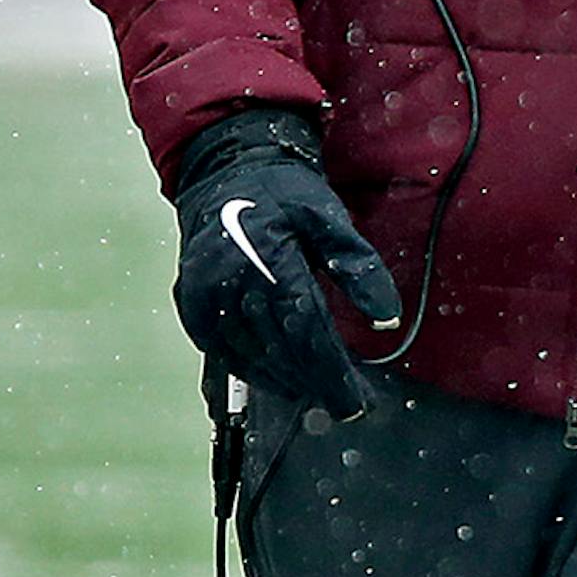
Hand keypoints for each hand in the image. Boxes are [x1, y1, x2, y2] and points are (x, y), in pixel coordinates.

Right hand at [172, 107, 400, 420]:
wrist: (228, 170)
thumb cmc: (284, 195)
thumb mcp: (330, 219)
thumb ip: (359, 267)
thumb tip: (387, 318)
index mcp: (270, 259)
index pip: (306, 330)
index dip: (331, 371)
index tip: (354, 400)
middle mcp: (231, 281)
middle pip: (279, 350)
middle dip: (314, 382)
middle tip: (343, 405)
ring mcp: (204, 294)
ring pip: (248, 356)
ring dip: (283, 381)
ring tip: (313, 393)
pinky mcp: (190, 303)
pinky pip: (220, 350)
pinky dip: (250, 369)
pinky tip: (275, 379)